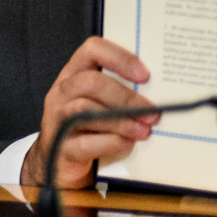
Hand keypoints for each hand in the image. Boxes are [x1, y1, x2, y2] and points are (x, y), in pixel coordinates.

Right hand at [37, 35, 154, 191]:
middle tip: (152, 113)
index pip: (92, 50)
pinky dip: (111, 143)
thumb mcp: (103, 107)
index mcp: (73, 76)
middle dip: (126, 97)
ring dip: (121, 121)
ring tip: (143, 131)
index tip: (145, 75)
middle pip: (89, 82)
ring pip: (85, 111)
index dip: (119, 58)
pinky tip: (127, 145)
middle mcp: (62, 93)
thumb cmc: (89, 132)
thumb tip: (160, 98)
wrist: (59, 166)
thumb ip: (121, 98)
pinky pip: (85, 143)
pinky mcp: (61, 148)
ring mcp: (57, 120)